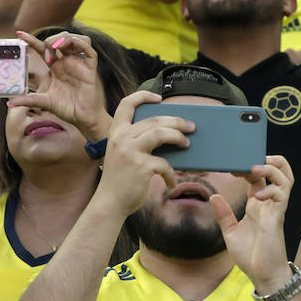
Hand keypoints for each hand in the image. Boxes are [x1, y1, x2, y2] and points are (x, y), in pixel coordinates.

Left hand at [9, 31, 110, 141]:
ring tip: (56, 46)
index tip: (19, 34)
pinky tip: (70, 46)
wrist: (83, 120)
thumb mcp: (44, 102)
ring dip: (65, 38)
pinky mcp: (90, 70)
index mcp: (57, 67)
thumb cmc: (67, 109)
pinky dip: (81, 43)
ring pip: (76, 40)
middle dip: (51, 39)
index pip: (44, 48)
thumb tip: (10, 104)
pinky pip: (90, 51)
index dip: (32, 40)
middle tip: (46, 49)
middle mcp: (68, 63)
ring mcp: (80, 65)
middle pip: (61, 39)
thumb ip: (28, 100)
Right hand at [99, 90, 194, 216]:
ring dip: (179, 137)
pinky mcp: (141, 166)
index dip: (143, 97)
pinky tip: (171, 182)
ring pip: (160, 133)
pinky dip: (171, 174)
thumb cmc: (120, 179)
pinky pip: (165, 164)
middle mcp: (121, 137)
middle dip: (177, 121)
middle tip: (191, 126)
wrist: (109, 202)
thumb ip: (136, 142)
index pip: (126, 105)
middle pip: (154, 119)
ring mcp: (130, 150)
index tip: (159, 98)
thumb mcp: (123, 154)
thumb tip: (167, 135)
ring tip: (187, 144)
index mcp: (115, 132)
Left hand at [212, 155, 294, 291]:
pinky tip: (257, 194)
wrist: (263, 275)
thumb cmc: (251, 256)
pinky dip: (270, 189)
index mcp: (257, 205)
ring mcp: (275, 209)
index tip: (232, 167)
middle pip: (279, 171)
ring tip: (255, 169)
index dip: (248, 167)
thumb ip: (223, 214)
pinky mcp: (277, 217)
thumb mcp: (230, 232)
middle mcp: (268, 203)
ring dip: (272, 168)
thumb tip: (213, 196)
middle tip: (249, 161)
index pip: (259, 176)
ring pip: (285, 178)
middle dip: (269, 160)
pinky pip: (281, 195)